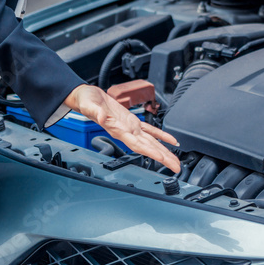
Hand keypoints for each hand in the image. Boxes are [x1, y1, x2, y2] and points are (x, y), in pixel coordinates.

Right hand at [62, 84, 181, 173]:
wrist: (86, 97)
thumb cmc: (86, 101)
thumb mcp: (89, 105)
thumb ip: (96, 112)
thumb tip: (103, 117)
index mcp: (118, 130)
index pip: (137, 145)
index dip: (150, 152)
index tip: (162, 159)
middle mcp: (126, 132)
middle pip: (148, 148)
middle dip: (163, 157)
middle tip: (176, 167)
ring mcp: (130, 127)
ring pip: (151, 141)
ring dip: (164, 150)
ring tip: (175, 160)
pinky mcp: (132, 120)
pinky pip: (150, 129)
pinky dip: (162, 135)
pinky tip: (171, 140)